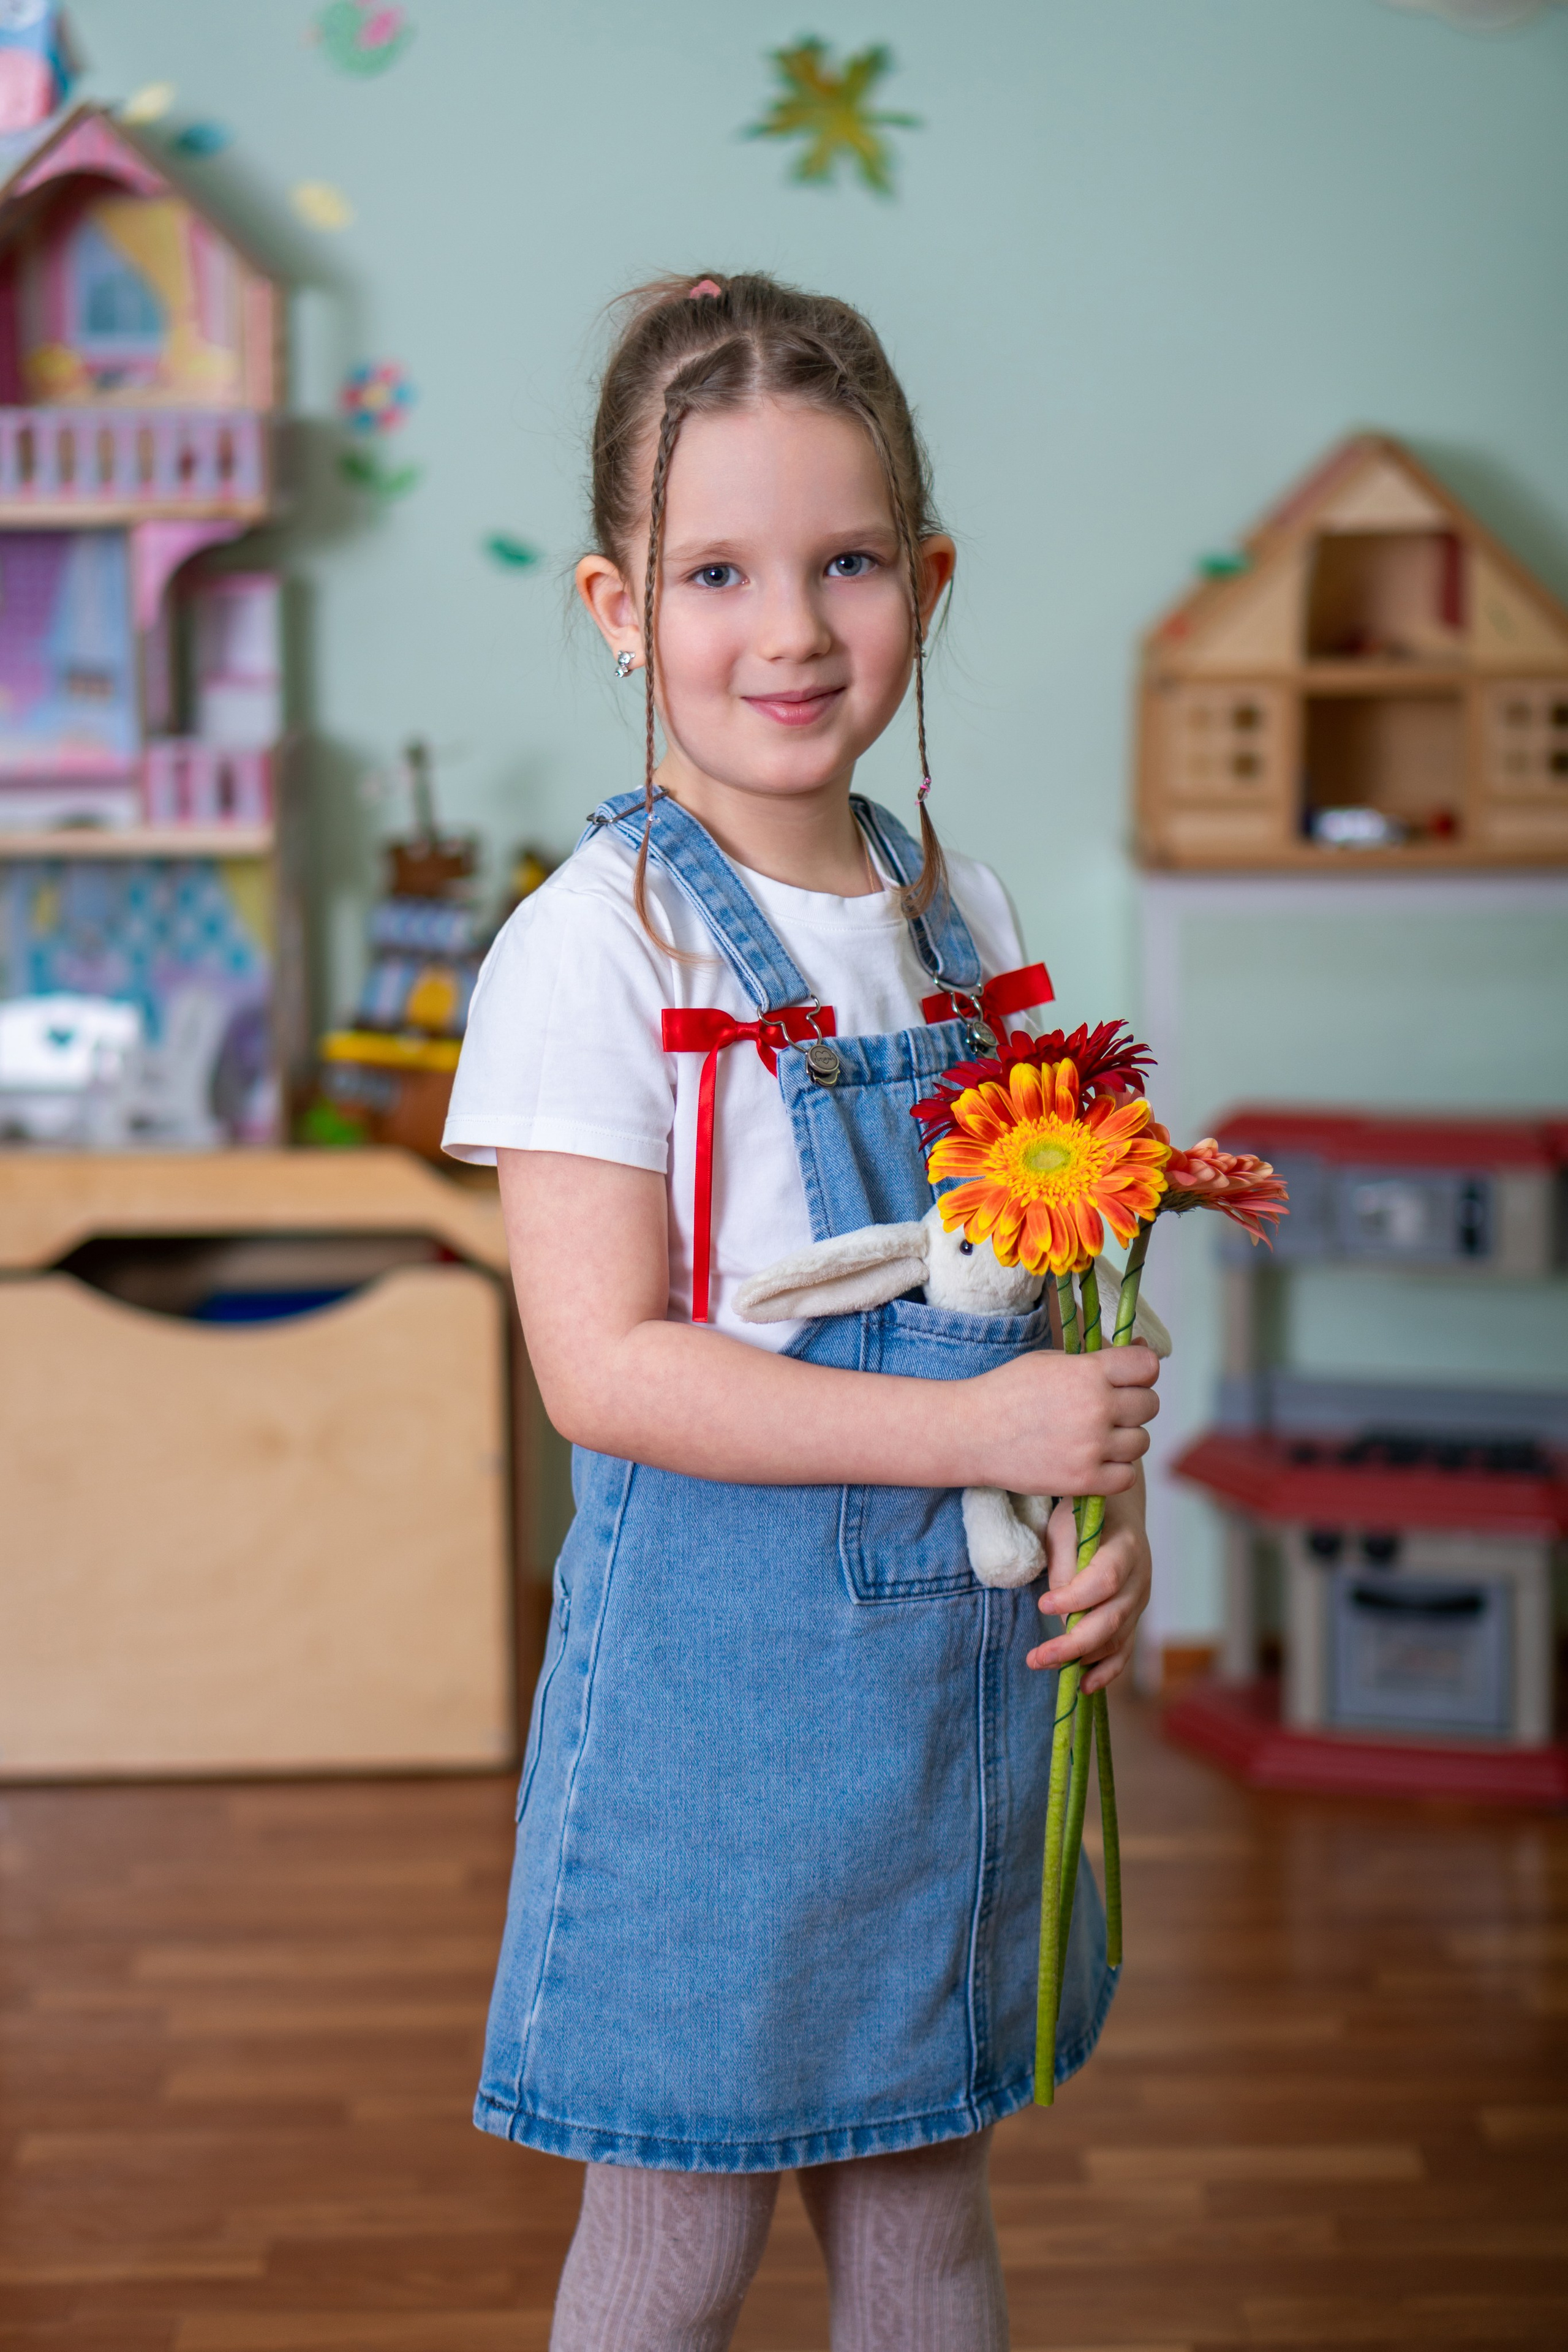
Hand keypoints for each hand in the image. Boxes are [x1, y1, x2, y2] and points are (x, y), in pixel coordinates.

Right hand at [973, 1345, 1159, 1498]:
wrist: (971, 1433)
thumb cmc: (1008, 1391)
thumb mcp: (1051, 1360)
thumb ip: (1096, 1359)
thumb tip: (1141, 1347)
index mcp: (1089, 1372)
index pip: (1149, 1366)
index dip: (1139, 1371)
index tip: (1126, 1377)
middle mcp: (1097, 1407)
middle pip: (1150, 1405)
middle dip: (1132, 1405)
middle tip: (1105, 1409)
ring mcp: (1092, 1447)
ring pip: (1142, 1442)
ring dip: (1124, 1439)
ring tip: (1094, 1436)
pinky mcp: (1085, 1480)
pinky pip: (1127, 1476)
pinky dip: (1114, 1470)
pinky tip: (1091, 1460)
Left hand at [1024, 1478, 1151, 1690]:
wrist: (1117, 1514)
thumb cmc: (1084, 1520)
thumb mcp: (1066, 1527)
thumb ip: (1066, 1565)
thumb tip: (1062, 1614)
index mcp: (1125, 1548)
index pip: (1105, 1580)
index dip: (1075, 1597)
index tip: (1043, 1605)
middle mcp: (1139, 1579)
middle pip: (1111, 1619)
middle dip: (1074, 1643)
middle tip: (1037, 1657)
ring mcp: (1138, 1602)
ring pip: (1115, 1640)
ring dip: (1080, 1659)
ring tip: (1042, 1663)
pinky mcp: (1132, 1619)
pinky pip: (1123, 1651)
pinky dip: (1105, 1671)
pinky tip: (1083, 1685)